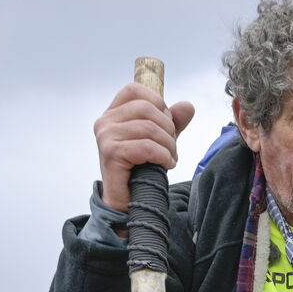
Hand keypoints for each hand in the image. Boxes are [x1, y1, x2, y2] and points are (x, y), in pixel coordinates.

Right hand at [94, 82, 195, 211]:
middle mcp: (105, 122)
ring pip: (150, 128)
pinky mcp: (111, 153)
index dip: (158, 103)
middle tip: (171, 148)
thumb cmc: (141, 170)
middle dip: (168, 128)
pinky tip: (164, 165)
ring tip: (169, 159)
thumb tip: (187, 106)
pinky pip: (147, 147)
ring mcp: (105, 136)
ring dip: (168, 146)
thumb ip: (172, 123)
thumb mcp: (160, 141)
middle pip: (147, 108)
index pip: (135, 89)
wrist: (129, 202)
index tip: (166, 125)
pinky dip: (163, 156)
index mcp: (114, 114)